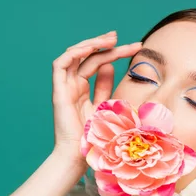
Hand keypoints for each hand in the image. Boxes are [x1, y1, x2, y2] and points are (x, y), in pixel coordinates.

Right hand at [50, 31, 141, 162]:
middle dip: (104, 44)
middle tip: (121, 38)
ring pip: (73, 56)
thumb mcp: (105, 106)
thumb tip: (110, 66)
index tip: (136, 48)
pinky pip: (60, 65)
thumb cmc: (93, 138)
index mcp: (82, 90)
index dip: (116, 53)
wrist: (78, 157)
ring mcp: (64, 88)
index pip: (98, 64)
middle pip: (87, 57)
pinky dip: (74, 53)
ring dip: (90, 44)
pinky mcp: (59, 92)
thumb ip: (105, 87)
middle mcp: (72, 86)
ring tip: (110, 40)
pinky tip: (91, 48)